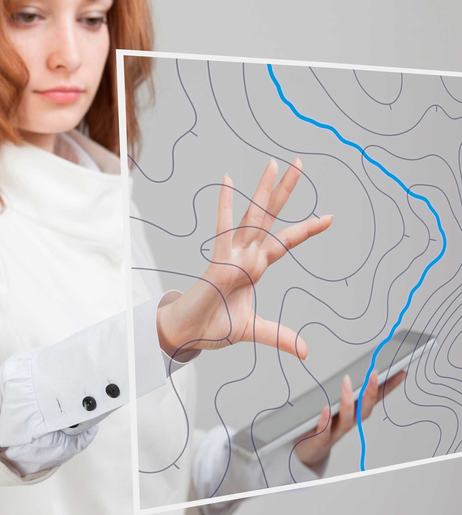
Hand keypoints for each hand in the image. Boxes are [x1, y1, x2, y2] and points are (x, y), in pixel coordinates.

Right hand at [157, 157, 332, 359]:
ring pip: (253, 217)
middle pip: (269, 218)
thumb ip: (279, 336)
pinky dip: (227, 206)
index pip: (283, 243)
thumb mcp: (254, 330)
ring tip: (274, 165)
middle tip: (299, 163)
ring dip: (264, 191)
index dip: (304, 230)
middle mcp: (245, 256)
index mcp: (254, 268)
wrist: (187, 334)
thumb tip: (305, 351)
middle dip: (285, 192)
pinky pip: (225, 231)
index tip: (328, 217)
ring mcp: (232, 256)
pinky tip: (229, 182)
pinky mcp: (219, 263)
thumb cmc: (212, 326)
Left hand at [294, 369, 406, 467]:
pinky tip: (325, 409)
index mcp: (355, 413)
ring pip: (346, 419)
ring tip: (347, 382)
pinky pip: (323, 431)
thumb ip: (347, 391)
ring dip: (348, 401)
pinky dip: (326, 420)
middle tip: (374, 373)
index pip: (375, 399)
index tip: (400, 372)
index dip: (388, 387)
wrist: (311, 450)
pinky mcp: (320, 440)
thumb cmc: (326, 425)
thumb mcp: (339, 407)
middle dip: (370, 392)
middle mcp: (349, 423)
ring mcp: (335, 432)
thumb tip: (355, 368)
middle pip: (364, 409)